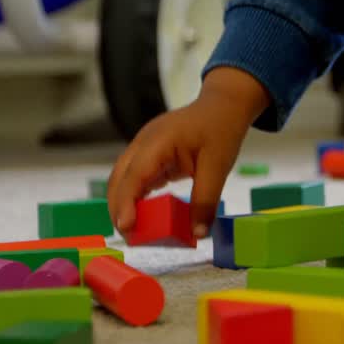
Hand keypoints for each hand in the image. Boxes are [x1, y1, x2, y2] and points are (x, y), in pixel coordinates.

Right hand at [107, 67, 269, 238]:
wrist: (223, 105)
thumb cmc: (221, 129)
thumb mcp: (218, 166)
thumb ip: (206, 200)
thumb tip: (199, 234)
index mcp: (159, 140)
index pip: (134, 175)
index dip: (126, 202)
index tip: (126, 227)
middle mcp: (144, 142)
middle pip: (119, 179)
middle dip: (119, 209)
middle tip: (131, 238)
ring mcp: (143, 147)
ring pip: (123, 179)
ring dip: (124, 204)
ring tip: (135, 232)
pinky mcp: (149, 154)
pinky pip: (135, 178)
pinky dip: (135, 197)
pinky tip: (143, 216)